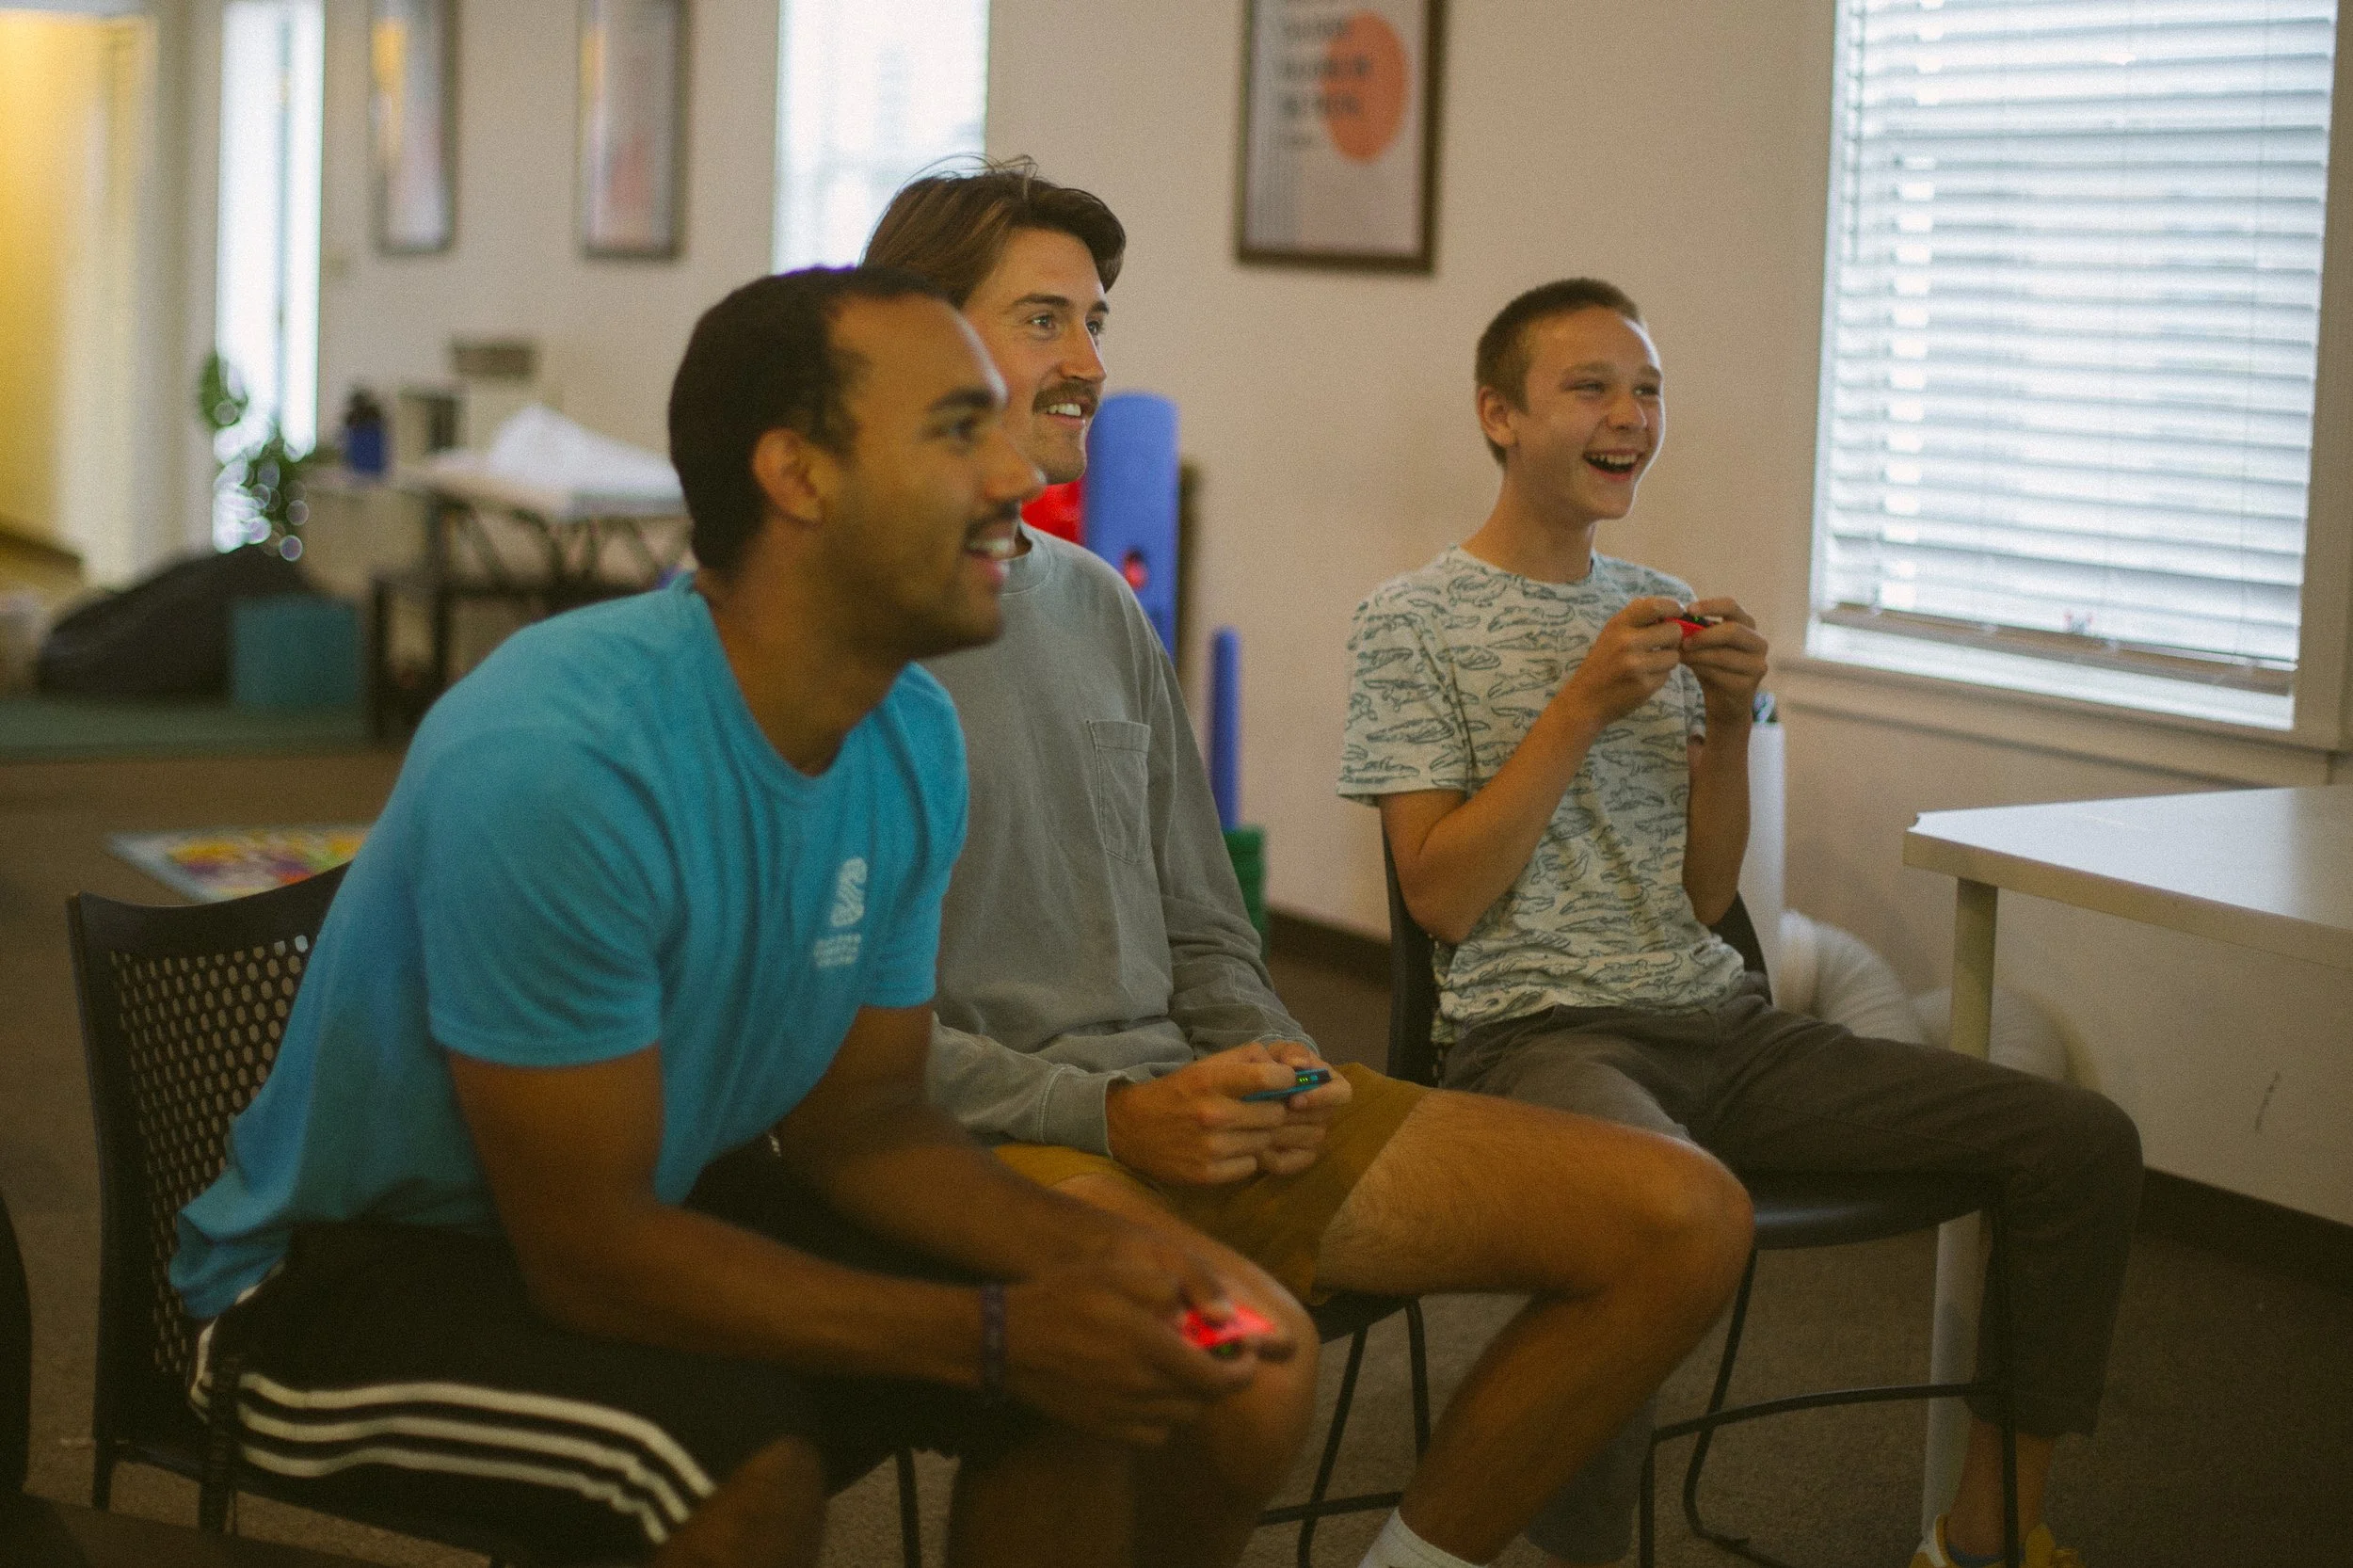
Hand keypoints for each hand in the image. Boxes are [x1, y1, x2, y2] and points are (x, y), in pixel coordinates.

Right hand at [1001, 1225, 1291, 1445]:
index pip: (1218, 1378)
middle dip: (1217, 1381)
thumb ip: (1168, 1289)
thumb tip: (1207, 1312)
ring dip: (1190, 1397)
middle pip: (1202, 1401)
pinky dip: (1162, 1417)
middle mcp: (1141, 1388)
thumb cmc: (1063, 1297)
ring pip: (1179, 1418)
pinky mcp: (1102, 1426)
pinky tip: (1149, 1391)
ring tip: (1180, 1370)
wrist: (1005, 1341)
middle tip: (1215, 1358)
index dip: (1242, 1371)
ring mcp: (1120, 1413)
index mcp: (1151, 1349)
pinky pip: (1151, 1433)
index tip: (1248, 1359)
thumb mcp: (1118, 1274)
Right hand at [1104, 1044, 1310, 1185]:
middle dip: (1275, 1110)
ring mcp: (1211, 1147)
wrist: (1131, 1128)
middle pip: (1275, 1114)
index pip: (1267, 1078)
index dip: (1286, 1081)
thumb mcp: (1204, 1066)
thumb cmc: (1176, 1092)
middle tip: (1264, 1109)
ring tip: (1244, 1129)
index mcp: (1211, 1081)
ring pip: (1265, 1142)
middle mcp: (1213, 1114)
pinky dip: (1246, 1157)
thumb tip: (1288, 1066)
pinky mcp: (1207, 1174)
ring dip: (1260, 1135)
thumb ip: (1245, 1058)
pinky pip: (1250, 1166)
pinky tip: (1230, 1148)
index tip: (1284, 1083)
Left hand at [1255, 1040, 1350, 1176]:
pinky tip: (1253, 1146)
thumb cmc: (1268, 1066)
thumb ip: (1290, 1052)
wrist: (1243, 1092)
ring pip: (1307, 1141)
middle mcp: (1326, 1112)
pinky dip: (1271, 1157)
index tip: (1294, 1100)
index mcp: (1330, 1083)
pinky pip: (1290, 1163)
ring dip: (1281, 1134)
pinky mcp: (1299, 1158)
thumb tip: (1297, 1064)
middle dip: (1294, 1117)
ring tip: (1254, 1127)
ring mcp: (1315, 1136)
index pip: (1342, 1092)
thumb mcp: (1278, 1052)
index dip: (1322, 1097)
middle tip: (1265, 1114)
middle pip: (1323, 1119)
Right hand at [1559, 596, 1685, 729]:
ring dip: (1668, 660)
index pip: (1655, 606)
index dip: (1673, 607)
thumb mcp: (1610, 634)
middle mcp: (1627, 642)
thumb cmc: (1601, 663)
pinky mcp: (1644, 685)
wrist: (1584, 700)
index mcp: (1618, 625)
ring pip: (1674, 655)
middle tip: (1663, 645)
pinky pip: (1667, 675)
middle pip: (1673, 631)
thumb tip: (1665, 606)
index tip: (1678, 612)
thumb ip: (1635, 618)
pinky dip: (1660, 676)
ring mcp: (1636, 665)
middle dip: (1673, 638)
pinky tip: (1644, 678)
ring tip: (1652, 663)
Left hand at [1677, 597, 1768, 720]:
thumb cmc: (1712, 666)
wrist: (1725, 702)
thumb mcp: (1704, 646)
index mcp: (1747, 625)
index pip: (1732, 606)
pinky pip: (1720, 674)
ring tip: (1679, 655)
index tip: (1688, 610)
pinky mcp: (1749, 684)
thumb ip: (1694, 632)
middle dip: (1704, 635)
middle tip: (1682, 641)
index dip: (1710, 606)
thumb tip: (1669, 619)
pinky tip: (1689, 668)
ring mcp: (1757, 664)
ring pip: (1723, 655)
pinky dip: (1701, 669)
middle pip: (1732, 631)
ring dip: (1697, 655)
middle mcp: (1758, 642)